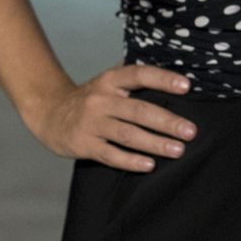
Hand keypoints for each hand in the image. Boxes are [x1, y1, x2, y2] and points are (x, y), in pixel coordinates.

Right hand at [24, 63, 197, 172]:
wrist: (49, 113)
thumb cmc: (90, 98)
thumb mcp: (108, 82)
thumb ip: (134, 80)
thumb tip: (176, 80)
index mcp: (110, 80)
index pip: (140, 75)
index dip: (164, 79)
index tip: (187, 86)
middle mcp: (100, 99)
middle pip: (138, 111)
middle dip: (168, 122)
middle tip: (191, 131)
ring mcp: (91, 123)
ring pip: (128, 135)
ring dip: (155, 143)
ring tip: (178, 149)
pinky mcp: (83, 145)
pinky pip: (110, 155)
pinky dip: (131, 161)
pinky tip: (150, 165)